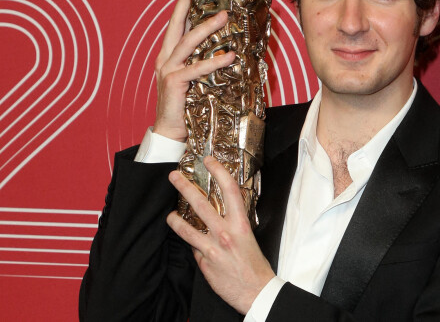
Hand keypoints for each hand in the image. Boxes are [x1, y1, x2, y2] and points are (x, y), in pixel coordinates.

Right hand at [153, 0, 235, 140]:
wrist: (170, 130)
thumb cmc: (184, 103)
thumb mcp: (193, 77)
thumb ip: (202, 60)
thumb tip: (225, 46)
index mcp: (168, 54)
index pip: (177, 23)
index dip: (184, 2)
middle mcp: (165, 58)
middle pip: (176, 24)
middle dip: (186, 2)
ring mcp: (168, 69)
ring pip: (187, 42)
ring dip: (206, 27)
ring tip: (224, 16)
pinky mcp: (174, 83)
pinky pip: (196, 69)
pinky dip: (214, 62)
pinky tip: (229, 56)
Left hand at [167, 157, 274, 314]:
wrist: (257, 292)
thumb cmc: (255, 264)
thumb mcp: (249, 236)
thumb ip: (233, 223)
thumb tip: (219, 214)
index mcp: (240, 223)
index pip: (229, 189)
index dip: (218, 171)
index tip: (209, 160)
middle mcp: (225, 233)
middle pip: (200, 204)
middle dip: (184, 187)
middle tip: (174, 176)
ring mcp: (212, 248)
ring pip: (186, 228)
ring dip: (174, 219)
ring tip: (169, 215)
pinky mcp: (204, 262)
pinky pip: (194, 249)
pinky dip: (192, 245)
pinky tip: (191, 243)